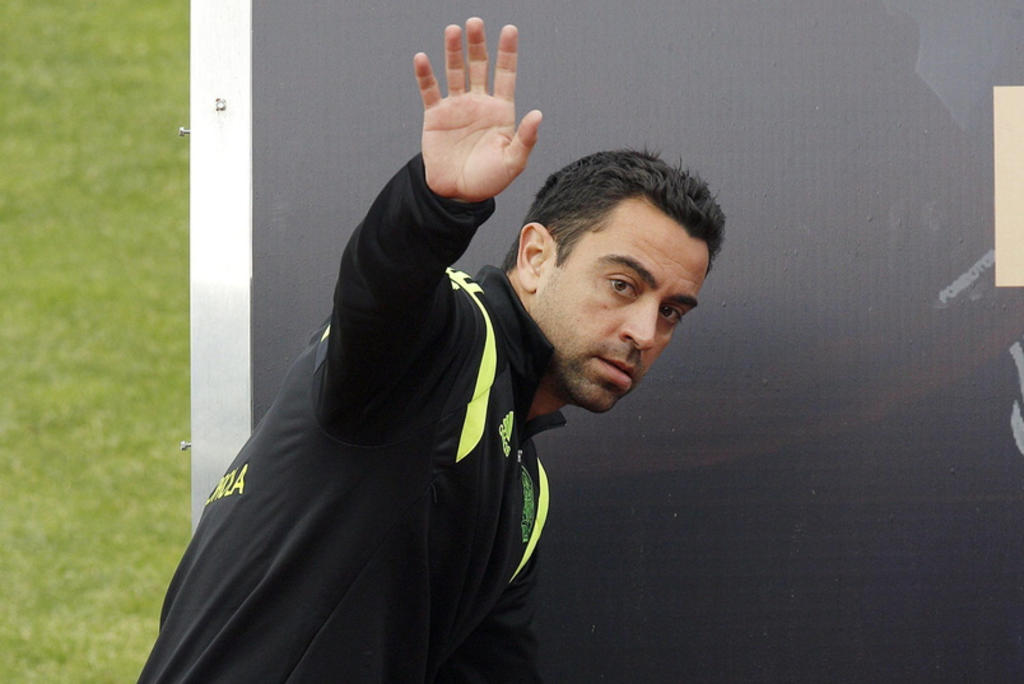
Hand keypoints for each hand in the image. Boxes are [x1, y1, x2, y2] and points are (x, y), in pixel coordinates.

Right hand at [414, 18, 541, 201]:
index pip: (505, 75)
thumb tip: (538, 114)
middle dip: (478, 45)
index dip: (507, 52)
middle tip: (476, 22)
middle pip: (479, 66)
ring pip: (455, 72)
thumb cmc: (490, 179)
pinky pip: (430, 91)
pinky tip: (422, 58)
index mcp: (501, 111)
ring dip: (454, 52)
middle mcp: (479, 103)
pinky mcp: (436, 116)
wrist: (459, 193)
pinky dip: (425, 75)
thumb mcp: (513, 162)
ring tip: (453, 30)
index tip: (509, 29)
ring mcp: (457, 107)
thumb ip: (526, 138)